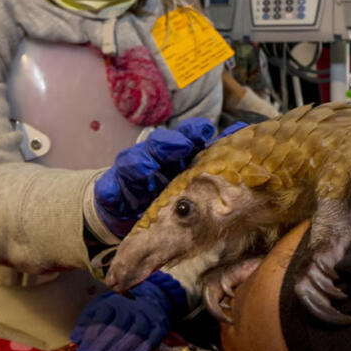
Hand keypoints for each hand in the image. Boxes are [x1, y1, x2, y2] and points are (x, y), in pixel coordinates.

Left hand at [71, 272, 186, 350]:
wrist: (153, 298)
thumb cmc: (120, 309)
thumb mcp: (101, 308)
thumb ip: (87, 322)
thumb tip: (75, 338)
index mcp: (112, 303)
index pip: (99, 322)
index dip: (89, 341)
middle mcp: (129, 308)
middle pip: (114, 330)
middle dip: (98, 350)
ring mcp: (146, 317)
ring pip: (131, 335)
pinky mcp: (159, 327)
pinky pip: (150, 340)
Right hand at [92, 118, 218, 239]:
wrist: (137, 219)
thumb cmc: (173, 195)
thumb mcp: (198, 179)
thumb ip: (217, 157)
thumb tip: (242, 132)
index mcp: (178, 156)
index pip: (186, 138)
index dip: (193, 132)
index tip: (205, 131)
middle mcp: (154, 160)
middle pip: (159, 146)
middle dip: (169, 144)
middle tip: (181, 146)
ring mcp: (130, 176)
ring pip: (133, 163)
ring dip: (140, 163)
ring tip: (146, 166)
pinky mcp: (111, 193)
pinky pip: (109, 190)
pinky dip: (111, 191)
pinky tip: (113, 194)